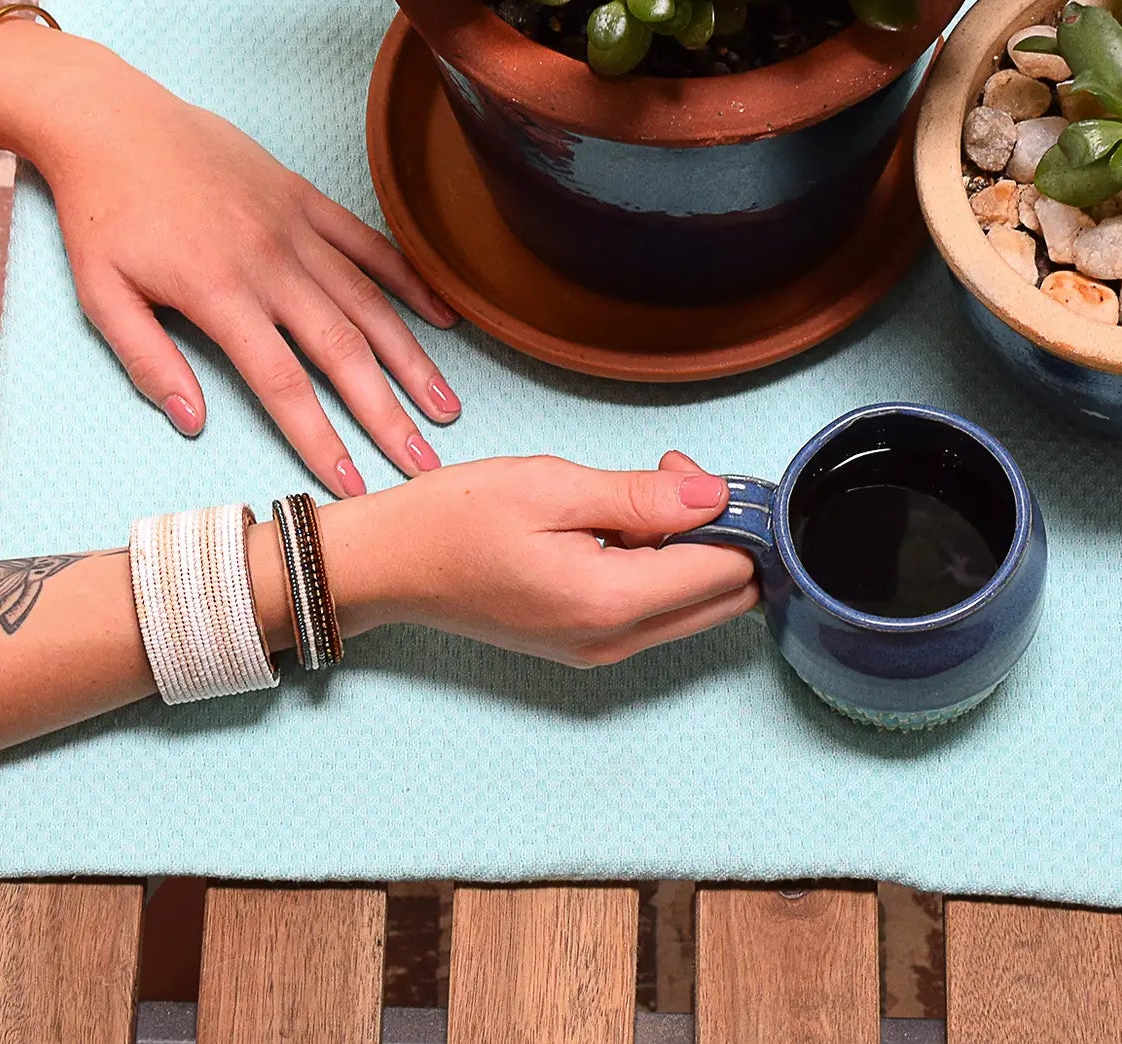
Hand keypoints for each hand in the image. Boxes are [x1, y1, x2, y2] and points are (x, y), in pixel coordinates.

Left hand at [31, 52, 459, 496]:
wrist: (112, 120)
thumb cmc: (101, 213)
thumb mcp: (99, 294)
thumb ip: (148, 361)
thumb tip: (193, 424)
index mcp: (218, 293)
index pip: (283, 383)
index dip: (321, 438)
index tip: (353, 484)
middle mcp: (269, 261)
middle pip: (343, 350)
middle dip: (387, 412)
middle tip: (423, 461)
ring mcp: (293, 226)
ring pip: (368, 301)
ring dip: (410, 357)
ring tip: (443, 405)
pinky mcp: (303, 197)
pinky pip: (367, 242)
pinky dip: (407, 280)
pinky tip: (441, 316)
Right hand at [323, 453, 758, 666]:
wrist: (390, 565)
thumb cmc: (455, 520)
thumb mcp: (550, 487)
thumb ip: (641, 497)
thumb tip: (717, 497)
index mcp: (611, 601)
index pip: (727, 570)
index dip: (730, 515)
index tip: (689, 471)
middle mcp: (616, 640)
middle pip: (725, 598)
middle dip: (718, 533)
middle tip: (665, 478)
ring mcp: (601, 649)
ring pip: (694, 603)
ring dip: (687, 547)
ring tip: (633, 493)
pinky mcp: (585, 643)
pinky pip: (654, 608)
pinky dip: (657, 565)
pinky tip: (615, 524)